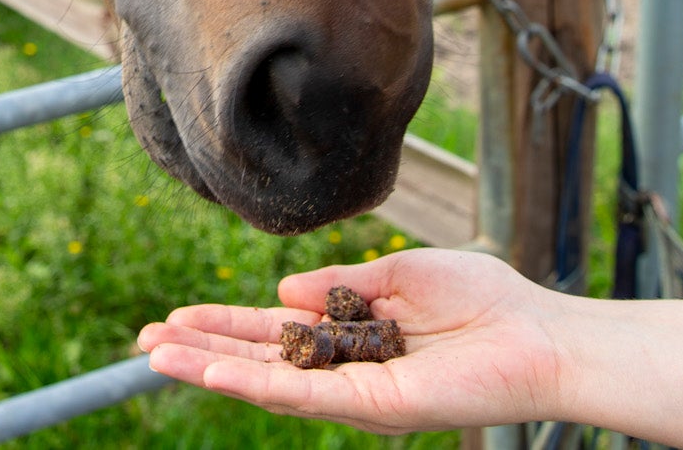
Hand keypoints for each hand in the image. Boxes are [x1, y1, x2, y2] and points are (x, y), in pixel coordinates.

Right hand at [138, 248, 567, 432]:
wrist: (540, 335)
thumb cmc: (485, 301)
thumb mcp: (401, 274)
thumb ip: (341, 284)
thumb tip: (282, 292)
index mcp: (350, 336)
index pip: (272, 333)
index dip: (223, 324)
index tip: (175, 316)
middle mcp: (345, 369)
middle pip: (257, 362)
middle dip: (199, 350)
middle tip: (142, 341)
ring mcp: (354, 393)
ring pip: (266, 383)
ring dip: (208, 368)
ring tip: (156, 356)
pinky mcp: (372, 408)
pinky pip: (301, 394)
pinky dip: (253, 382)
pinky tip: (212, 370)